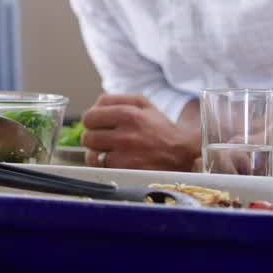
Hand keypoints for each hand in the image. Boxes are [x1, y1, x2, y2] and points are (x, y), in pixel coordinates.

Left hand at [81, 94, 200, 170]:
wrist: (184, 154)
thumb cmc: (159, 127)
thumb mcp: (143, 104)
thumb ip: (114, 99)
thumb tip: (92, 106)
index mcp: (128, 115)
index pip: (89, 117)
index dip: (93, 121)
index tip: (100, 125)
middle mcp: (126, 136)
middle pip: (87, 137)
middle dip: (95, 137)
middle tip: (108, 139)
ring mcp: (126, 157)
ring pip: (92, 155)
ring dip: (98, 153)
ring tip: (113, 151)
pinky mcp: (127, 173)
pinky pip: (102, 168)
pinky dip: (105, 165)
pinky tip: (117, 161)